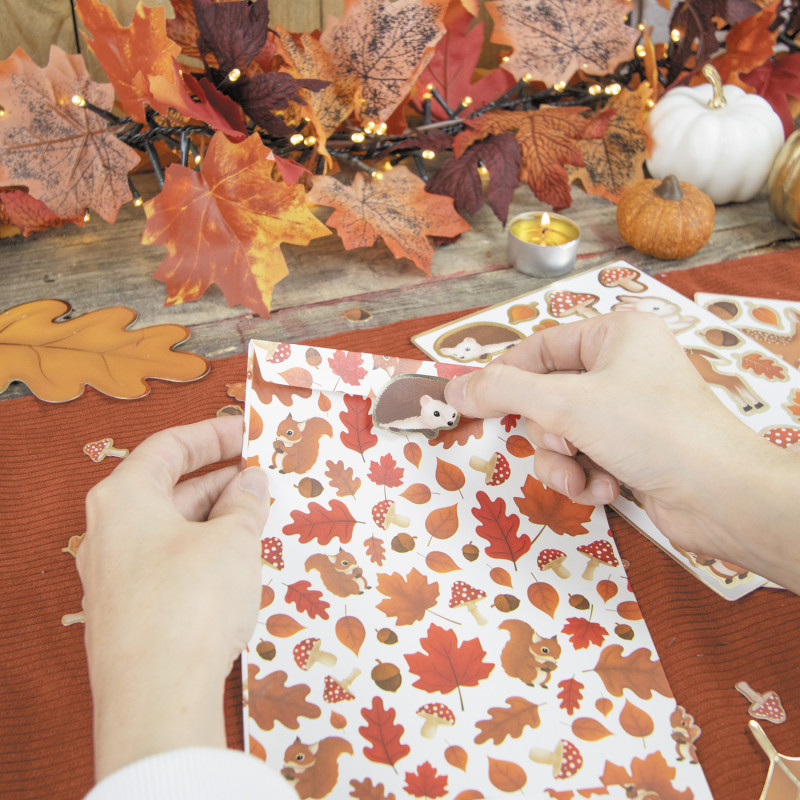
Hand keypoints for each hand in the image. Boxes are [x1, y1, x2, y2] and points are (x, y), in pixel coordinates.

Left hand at [77, 416, 269, 779]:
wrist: (157, 698)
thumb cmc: (191, 601)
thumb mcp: (231, 541)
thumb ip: (244, 504)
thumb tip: (250, 482)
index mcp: (124, 498)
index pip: (169, 446)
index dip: (213, 434)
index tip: (248, 431)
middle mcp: (110, 532)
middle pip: (168, 487)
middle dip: (219, 479)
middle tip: (263, 476)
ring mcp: (116, 575)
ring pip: (171, 528)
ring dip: (215, 517)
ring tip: (259, 515)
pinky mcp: (130, 612)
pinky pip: (169, 563)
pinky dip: (204, 551)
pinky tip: (238, 561)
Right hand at [445, 312, 799, 590]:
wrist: (721, 497)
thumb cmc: (651, 430)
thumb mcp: (567, 406)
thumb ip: (504, 393)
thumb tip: (454, 388)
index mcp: (616, 333)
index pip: (539, 348)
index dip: (506, 379)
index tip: (473, 404)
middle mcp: (622, 366)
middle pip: (546, 398)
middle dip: (548, 434)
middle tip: (566, 445)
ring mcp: (628, 409)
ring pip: (561, 434)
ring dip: (563, 462)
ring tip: (585, 475)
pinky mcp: (633, 448)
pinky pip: (584, 457)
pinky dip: (587, 477)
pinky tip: (608, 487)